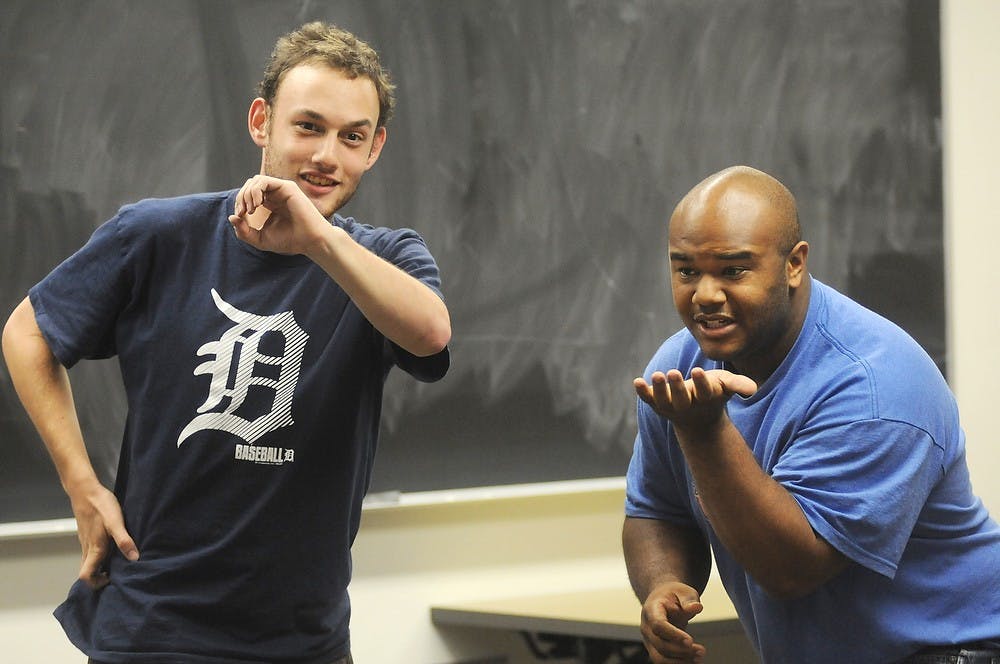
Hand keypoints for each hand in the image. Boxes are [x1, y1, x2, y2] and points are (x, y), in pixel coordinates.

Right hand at [69, 482, 138, 588]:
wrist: (85, 490)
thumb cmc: (101, 505)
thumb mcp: (116, 522)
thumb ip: (124, 540)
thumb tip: (134, 558)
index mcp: (94, 548)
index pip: (86, 576)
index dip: (96, 583)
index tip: (111, 578)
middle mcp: (87, 548)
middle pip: (87, 572)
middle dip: (99, 578)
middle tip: (117, 573)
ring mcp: (85, 541)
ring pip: (88, 562)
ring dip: (100, 567)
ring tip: (118, 562)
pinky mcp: (87, 534)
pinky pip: (90, 552)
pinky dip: (99, 557)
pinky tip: (113, 548)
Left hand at [228, 175, 328, 255]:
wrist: (310, 241)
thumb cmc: (290, 241)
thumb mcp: (260, 239)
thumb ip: (244, 232)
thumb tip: (231, 217)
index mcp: (269, 204)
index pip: (248, 195)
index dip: (239, 203)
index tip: (240, 217)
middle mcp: (275, 195)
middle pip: (249, 186)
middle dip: (241, 198)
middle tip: (243, 213)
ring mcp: (281, 190)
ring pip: (254, 181)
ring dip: (247, 194)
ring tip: (251, 209)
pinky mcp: (286, 187)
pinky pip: (263, 181)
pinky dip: (255, 191)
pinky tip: (258, 204)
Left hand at [634, 367, 756, 430]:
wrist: (697, 417)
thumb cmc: (713, 393)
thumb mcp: (726, 387)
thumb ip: (738, 385)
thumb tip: (752, 389)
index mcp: (706, 399)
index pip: (705, 392)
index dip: (702, 382)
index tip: (699, 370)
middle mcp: (687, 405)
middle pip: (682, 398)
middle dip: (677, 386)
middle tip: (673, 372)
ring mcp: (670, 406)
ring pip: (664, 400)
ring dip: (659, 389)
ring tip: (657, 374)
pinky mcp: (657, 404)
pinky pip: (648, 399)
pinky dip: (643, 392)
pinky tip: (637, 382)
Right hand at [640, 581, 706, 662]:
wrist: (663, 599)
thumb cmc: (674, 595)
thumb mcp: (683, 592)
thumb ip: (689, 600)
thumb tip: (696, 607)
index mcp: (651, 609)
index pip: (658, 625)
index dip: (673, 635)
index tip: (690, 640)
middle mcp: (646, 626)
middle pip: (660, 644)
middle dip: (681, 651)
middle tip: (702, 651)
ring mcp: (649, 640)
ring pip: (660, 658)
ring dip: (680, 661)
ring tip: (699, 658)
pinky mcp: (655, 649)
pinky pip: (664, 661)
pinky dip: (678, 663)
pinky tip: (693, 661)